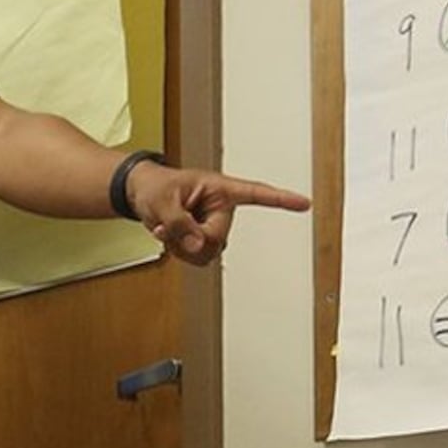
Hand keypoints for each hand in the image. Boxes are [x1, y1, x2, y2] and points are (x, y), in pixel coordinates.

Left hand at [127, 160, 309, 265]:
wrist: (143, 195)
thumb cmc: (155, 188)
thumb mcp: (161, 203)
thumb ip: (179, 224)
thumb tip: (198, 245)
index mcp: (219, 189)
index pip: (255, 194)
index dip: (281, 199)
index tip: (304, 203)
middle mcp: (222, 208)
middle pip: (217, 239)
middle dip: (191, 240)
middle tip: (169, 227)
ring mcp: (214, 225)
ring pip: (208, 253)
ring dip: (184, 249)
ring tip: (168, 229)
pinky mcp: (204, 239)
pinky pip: (199, 258)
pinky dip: (181, 253)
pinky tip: (171, 237)